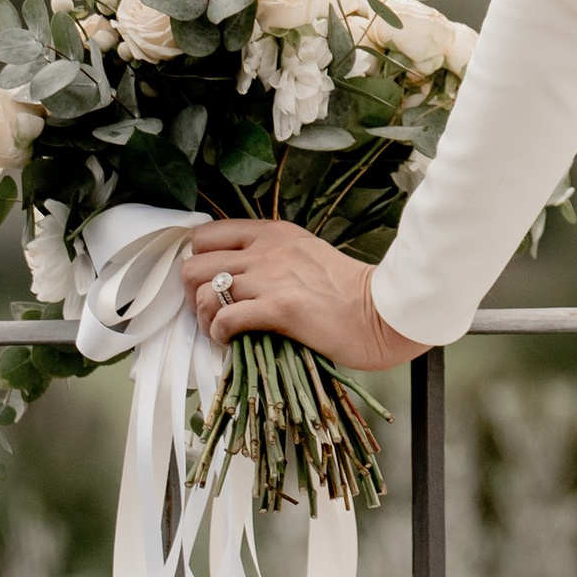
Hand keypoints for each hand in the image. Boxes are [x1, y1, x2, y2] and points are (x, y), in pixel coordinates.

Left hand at [180, 219, 419, 374]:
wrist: (383, 313)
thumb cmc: (348, 292)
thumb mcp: (305, 255)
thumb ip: (271, 257)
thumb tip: (235, 279)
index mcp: (273, 233)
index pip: (206, 235)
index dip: (199, 263)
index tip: (210, 285)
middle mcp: (266, 250)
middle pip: (193, 265)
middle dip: (194, 294)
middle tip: (212, 312)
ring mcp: (271, 278)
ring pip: (203, 294)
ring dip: (205, 318)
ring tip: (223, 331)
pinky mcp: (279, 309)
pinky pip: (224, 319)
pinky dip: (220, 335)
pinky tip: (233, 342)